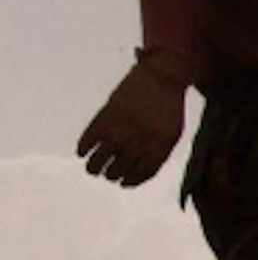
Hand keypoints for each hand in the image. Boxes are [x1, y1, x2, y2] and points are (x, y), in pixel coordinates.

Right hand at [77, 52, 192, 186]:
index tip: (123, 183)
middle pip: (117, 171)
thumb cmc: (169, 106)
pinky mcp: (105, 117)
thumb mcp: (172, 133)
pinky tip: (82, 152)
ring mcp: (120, 131)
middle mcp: (138, 144)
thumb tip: (139, 173)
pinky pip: (87, 141)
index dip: (130, 181)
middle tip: (108, 173)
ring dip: (93, 168)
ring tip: (92, 168)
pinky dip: (82, 149)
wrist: (162, 76)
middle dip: (111, 174)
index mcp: (158, 149)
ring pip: (98, 162)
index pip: (140, 175)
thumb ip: (158, 154)